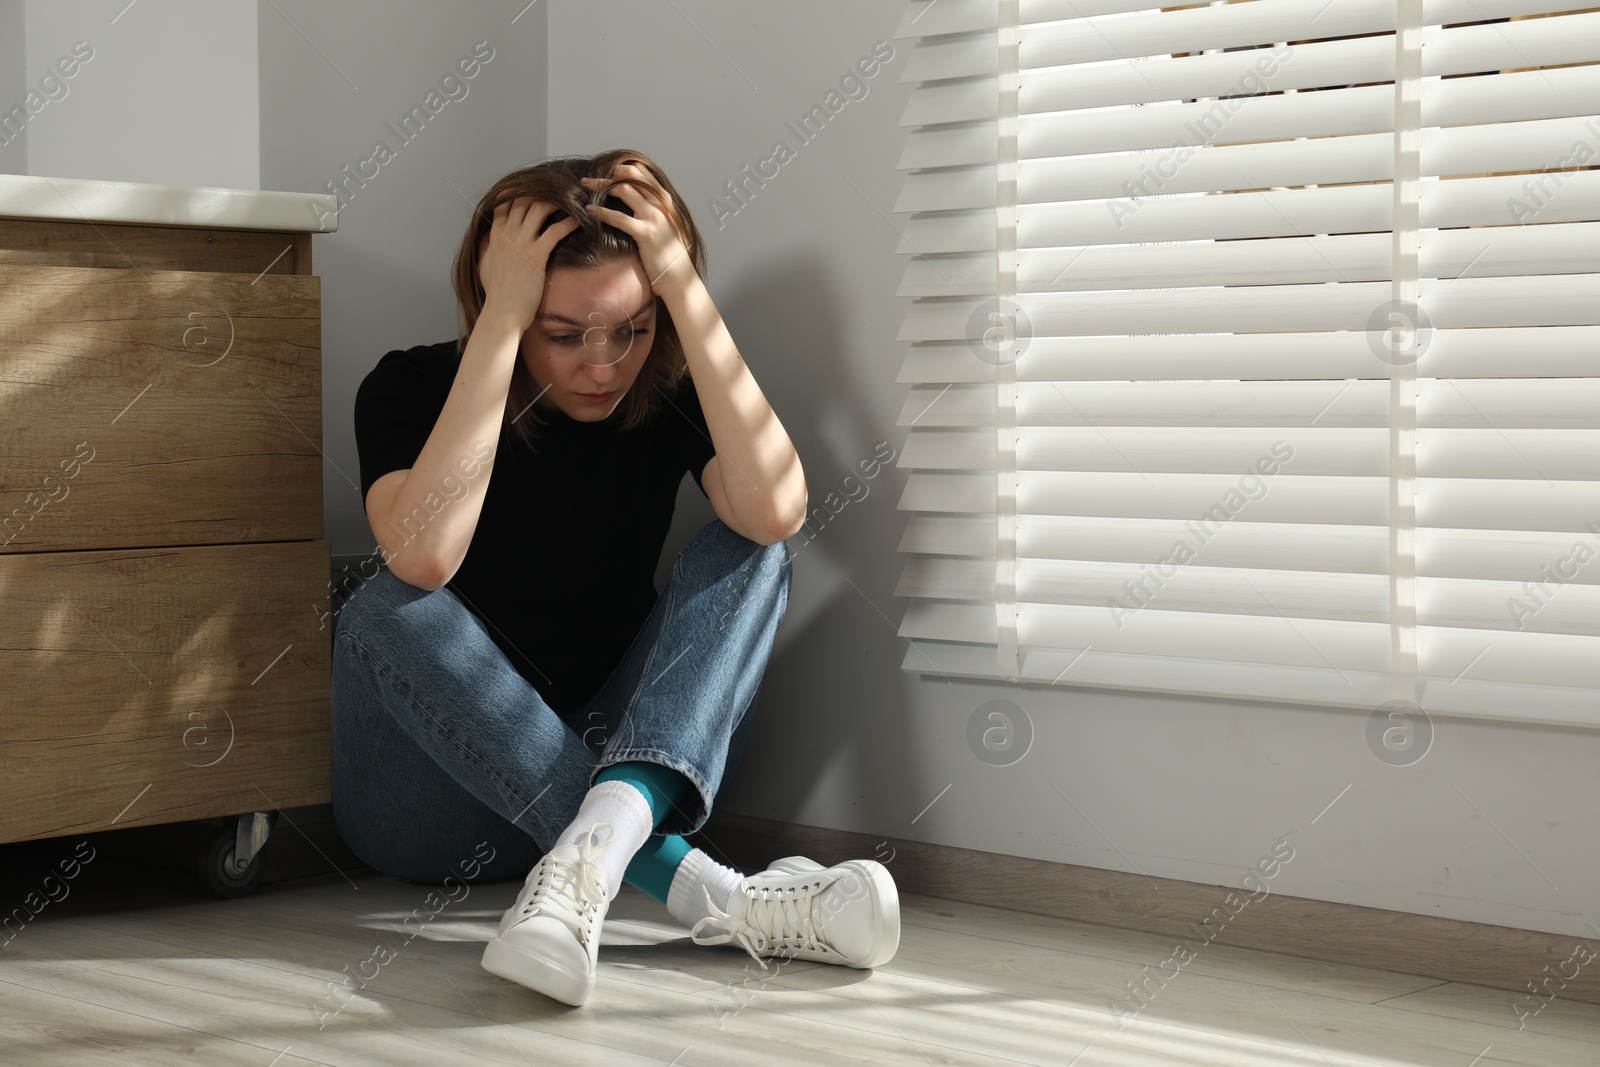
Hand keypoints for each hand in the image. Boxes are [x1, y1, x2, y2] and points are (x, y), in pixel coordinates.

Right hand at [476, 197, 580, 333]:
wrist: (502, 312)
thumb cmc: (496, 294)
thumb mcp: (485, 265)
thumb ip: (487, 248)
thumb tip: (488, 239)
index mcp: (495, 234)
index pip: (505, 201)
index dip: (520, 190)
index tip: (536, 186)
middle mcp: (507, 234)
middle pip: (524, 198)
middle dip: (542, 190)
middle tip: (561, 188)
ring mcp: (521, 243)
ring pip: (540, 207)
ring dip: (559, 200)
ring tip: (573, 199)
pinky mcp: (536, 255)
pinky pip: (555, 230)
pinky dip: (570, 222)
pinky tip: (580, 220)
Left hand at [580, 164, 697, 297]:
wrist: (679, 278)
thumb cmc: (668, 256)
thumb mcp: (664, 227)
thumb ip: (652, 212)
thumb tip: (634, 205)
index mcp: (664, 200)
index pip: (642, 172)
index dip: (621, 168)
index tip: (604, 173)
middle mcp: (660, 204)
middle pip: (630, 176)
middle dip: (607, 175)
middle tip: (588, 179)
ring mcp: (654, 217)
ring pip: (623, 190)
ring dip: (601, 186)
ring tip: (584, 188)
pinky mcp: (646, 233)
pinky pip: (619, 217)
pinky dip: (601, 212)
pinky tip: (588, 210)